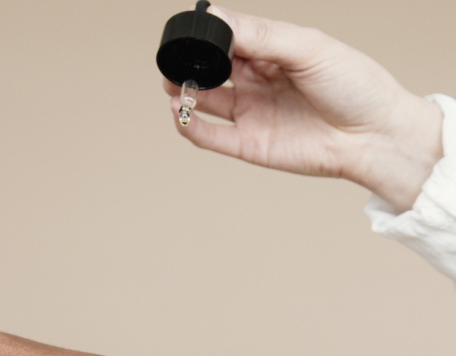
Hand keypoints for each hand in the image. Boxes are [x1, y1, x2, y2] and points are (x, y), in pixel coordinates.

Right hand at [164, 6, 442, 211]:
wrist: (372, 136)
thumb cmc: (354, 87)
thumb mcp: (309, 48)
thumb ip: (263, 35)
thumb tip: (219, 19)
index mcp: (272, 52)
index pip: (229, 38)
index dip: (209, 35)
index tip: (196, 31)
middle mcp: (257, 82)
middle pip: (211, 69)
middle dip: (189, 63)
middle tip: (176, 61)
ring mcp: (251, 114)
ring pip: (205, 101)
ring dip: (182, 92)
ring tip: (173, 85)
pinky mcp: (250, 145)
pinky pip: (211, 136)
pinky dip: (190, 126)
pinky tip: (179, 111)